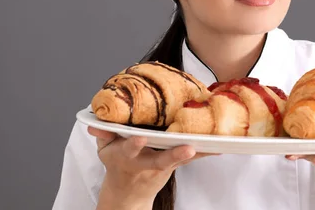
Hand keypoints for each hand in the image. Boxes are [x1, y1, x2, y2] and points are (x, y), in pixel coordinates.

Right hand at [88, 126, 217, 209]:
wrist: (127, 192)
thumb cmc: (119, 163)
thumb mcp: (105, 150)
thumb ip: (103, 135)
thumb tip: (94, 123)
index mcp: (126, 156)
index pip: (129, 149)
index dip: (134, 144)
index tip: (141, 138)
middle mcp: (146, 162)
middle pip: (161, 160)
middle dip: (173, 155)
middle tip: (188, 149)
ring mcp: (161, 165)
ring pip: (179, 160)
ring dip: (194, 154)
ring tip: (212, 147)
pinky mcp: (173, 166)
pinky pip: (190, 158)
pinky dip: (204, 152)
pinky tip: (220, 147)